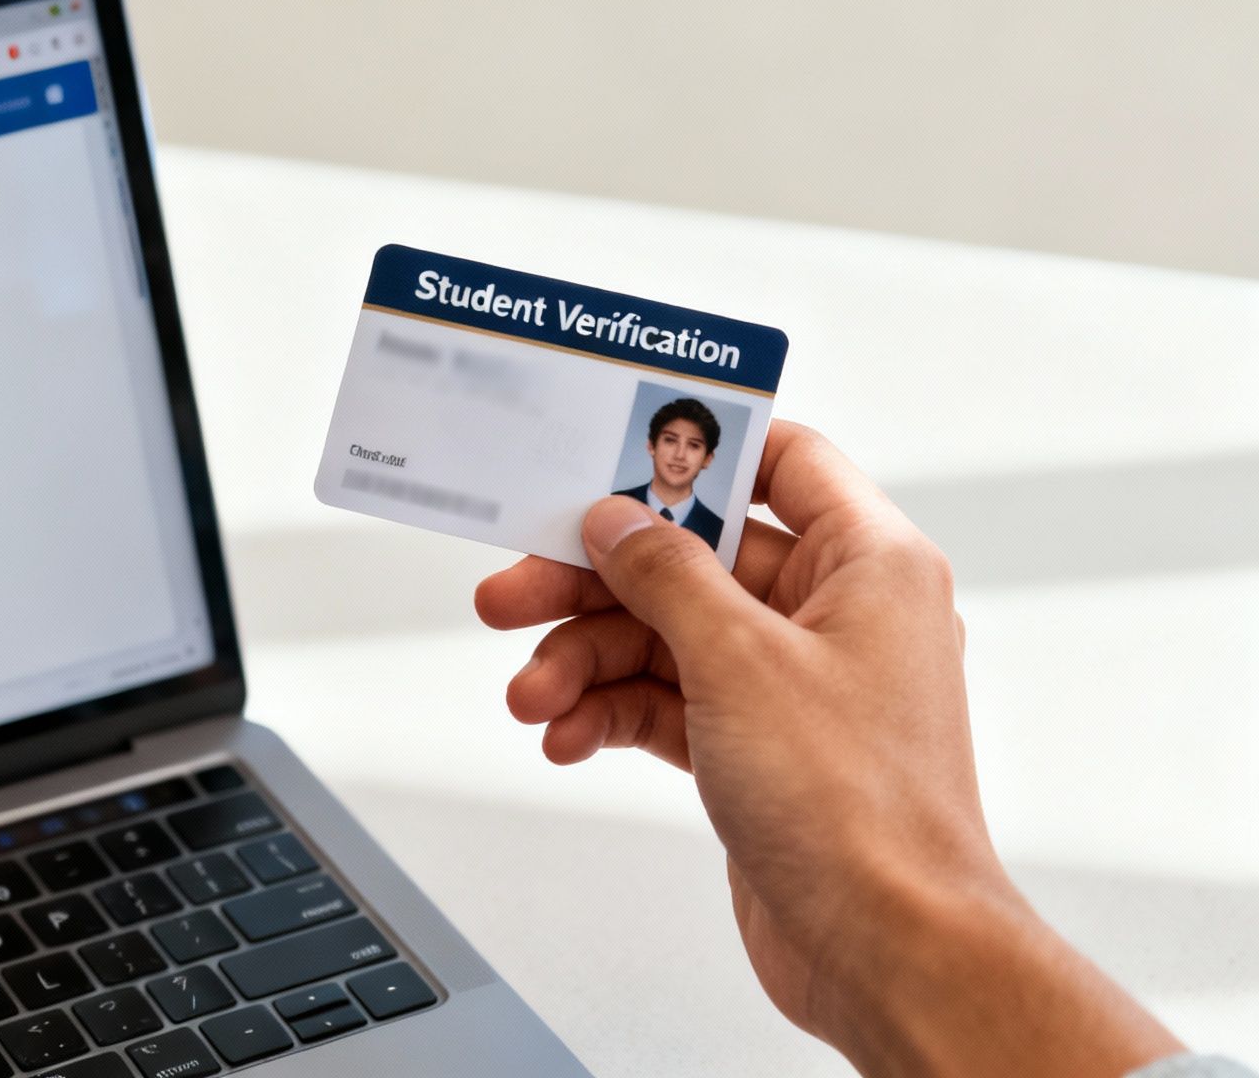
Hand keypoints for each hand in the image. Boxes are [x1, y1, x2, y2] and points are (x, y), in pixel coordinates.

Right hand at [475, 422, 1179, 1076]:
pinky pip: (666, 701)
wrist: (884, 947)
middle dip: (594, 581)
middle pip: (691, 557)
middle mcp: (835, 613)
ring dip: (587, 660)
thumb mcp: (739, 660)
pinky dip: (611, 713)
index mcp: (867, 563)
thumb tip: (617, 518)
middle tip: (512, 593)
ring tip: (533, 698)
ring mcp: (793, 683)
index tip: (606, 456)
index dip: (693, 451)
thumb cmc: (858, 808)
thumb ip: (665, 574)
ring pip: (665, 635)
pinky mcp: (757, 746)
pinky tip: (566, 737)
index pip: (781, 460)